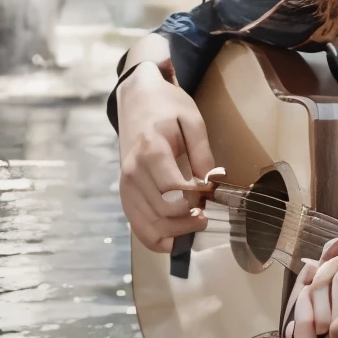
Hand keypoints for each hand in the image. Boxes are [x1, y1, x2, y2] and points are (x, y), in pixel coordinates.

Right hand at [118, 62, 217, 251]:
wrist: (137, 99)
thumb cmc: (167, 107)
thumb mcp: (192, 120)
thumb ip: (203, 154)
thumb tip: (212, 183)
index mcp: (151, 152)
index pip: (174, 190)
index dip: (197, 198)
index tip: (210, 191)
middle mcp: (133, 173)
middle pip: (163, 212)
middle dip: (190, 218)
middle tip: (206, 211)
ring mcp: (125, 186)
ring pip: (150, 227)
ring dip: (177, 233)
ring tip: (196, 221)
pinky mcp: (124, 195)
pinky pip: (138, 228)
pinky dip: (158, 238)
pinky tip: (177, 236)